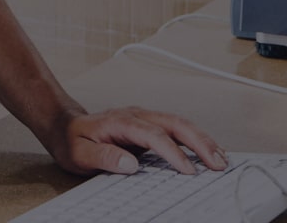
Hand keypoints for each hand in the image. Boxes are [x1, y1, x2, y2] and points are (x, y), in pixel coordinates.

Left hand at [41, 106, 227, 176]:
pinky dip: (196, 139)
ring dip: (203, 140)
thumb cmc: (72, 141)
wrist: (64, 126)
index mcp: (120, 121)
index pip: (154, 135)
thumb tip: (130, 163)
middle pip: (174, 123)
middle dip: (200, 143)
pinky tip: (210, 151)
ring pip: (180, 124)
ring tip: (221, 159)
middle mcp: (136, 116)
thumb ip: (104, 157)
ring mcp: (144, 118)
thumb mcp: (80, 154)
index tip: (188, 170)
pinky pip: (177, 129)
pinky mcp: (149, 125)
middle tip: (217, 164)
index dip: (173, 152)